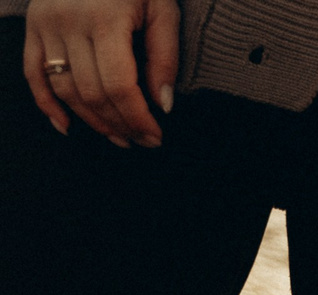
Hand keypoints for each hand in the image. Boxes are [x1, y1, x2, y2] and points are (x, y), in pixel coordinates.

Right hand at [23, 0, 176, 145]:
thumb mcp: (163, 10)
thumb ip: (165, 57)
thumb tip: (162, 105)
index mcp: (105, 19)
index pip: (119, 85)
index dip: (137, 118)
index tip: (155, 136)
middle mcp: (69, 23)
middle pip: (92, 92)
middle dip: (119, 124)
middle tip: (141, 140)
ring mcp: (45, 25)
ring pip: (64, 89)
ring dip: (92, 120)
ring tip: (118, 136)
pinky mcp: (33, 27)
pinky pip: (33, 73)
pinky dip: (46, 103)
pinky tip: (67, 126)